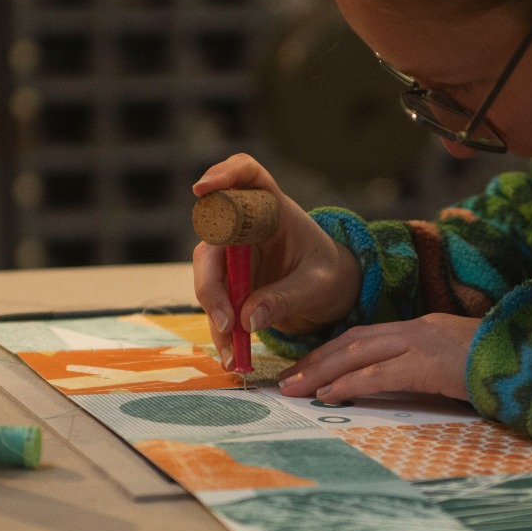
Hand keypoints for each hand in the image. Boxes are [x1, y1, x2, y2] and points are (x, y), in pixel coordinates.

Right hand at [192, 154, 362, 365]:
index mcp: (273, 207)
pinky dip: (221, 331)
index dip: (222, 176)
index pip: (245, 175)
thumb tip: (248, 318)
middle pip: (212, 240)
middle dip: (212, 282)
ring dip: (215, 314)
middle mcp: (245, 225)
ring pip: (207, 277)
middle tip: (227, 321)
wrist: (328, 292)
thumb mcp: (318, 286)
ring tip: (234, 351)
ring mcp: (232, 253)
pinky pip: (215, 303)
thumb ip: (286, 297)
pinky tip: (233, 355)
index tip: (203, 190)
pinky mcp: (227, 280)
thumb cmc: (328, 274)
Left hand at [275, 314, 480, 402]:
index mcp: (423, 329)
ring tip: (295, 390)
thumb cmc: (502, 369)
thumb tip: (403, 390)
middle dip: (316, 361)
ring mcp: (423, 343)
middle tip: (286, 381)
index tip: (307, 369)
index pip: (366, 337)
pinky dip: (350, 384)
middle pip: (353, 341)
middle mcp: (417, 330)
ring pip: (358, 354)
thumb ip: (429, 373)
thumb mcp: (458, 368)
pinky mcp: (430, 363)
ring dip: (322, 373)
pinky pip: (381, 374)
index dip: (332, 352)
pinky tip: (328, 396)